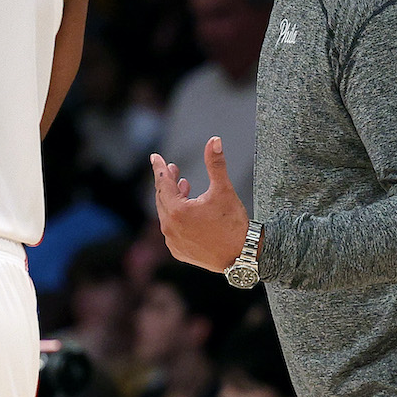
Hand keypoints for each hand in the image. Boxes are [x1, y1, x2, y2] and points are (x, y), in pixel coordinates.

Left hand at [151, 136, 248, 272]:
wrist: (242, 256)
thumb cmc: (233, 223)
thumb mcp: (224, 190)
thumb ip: (216, 164)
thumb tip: (214, 140)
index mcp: (177, 211)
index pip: (163, 183)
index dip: (159, 168)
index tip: (154, 156)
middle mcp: (170, 227)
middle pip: (163, 198)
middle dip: (167, 182)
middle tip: (172, 169)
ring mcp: (173, 242)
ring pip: (167, 214)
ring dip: (173, 199)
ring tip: (183, 186)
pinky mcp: (178, 251)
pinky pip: (172, 229)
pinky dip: (176, 217)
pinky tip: (186, 210)